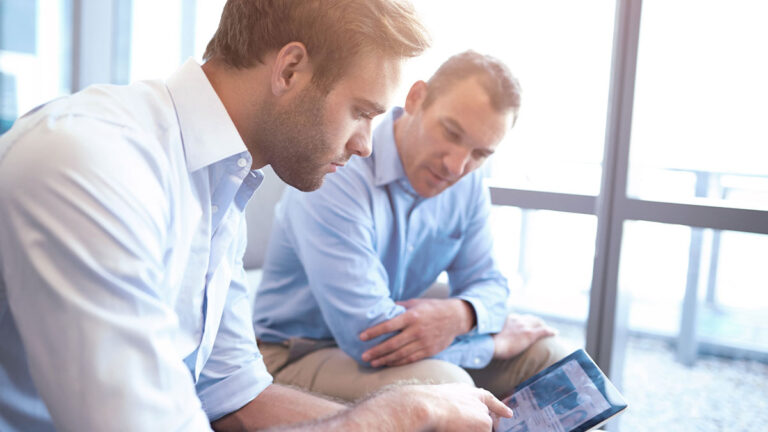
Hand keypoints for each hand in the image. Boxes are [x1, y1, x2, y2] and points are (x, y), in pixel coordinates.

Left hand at [359, 298, 474, 366]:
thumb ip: (399, 307)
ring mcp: (423, 342)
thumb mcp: (415, 303)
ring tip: (372, 362)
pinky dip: (398, 362)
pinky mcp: (429, 351)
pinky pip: (410, 359)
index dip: (374, 332)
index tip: (361, 337)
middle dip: (376, 351)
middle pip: (393, 344)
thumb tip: (381, 309)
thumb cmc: (432, 308)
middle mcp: (417, 331)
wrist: (455, 317)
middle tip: (363, 356)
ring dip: (385, 360)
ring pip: (400, 354)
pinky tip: (388, 363)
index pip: (389, 325)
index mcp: (412, 316)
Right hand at [389, 383, 513, 431]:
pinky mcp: (485, 425)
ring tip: (451, 425)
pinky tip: (455, 429)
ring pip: (483, 429)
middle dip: (480, 426)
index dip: (499, 407)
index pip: (489, 399)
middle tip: (459, 425)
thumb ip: (461, 406)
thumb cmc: (426, 404)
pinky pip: (482, 431)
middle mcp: (478, 401)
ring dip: (470, 429)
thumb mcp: (446, 401)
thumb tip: (470, 419)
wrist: (427, 405)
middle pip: (486, 420)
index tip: (509, 413)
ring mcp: (483, 413)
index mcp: (468, 392)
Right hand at [492, 314, 556, 358]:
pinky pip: (544, 331)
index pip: (519, 318)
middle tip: (540, 327)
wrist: (490, 344)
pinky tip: (555, 333)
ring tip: (547, 330)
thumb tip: (490, 341)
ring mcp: (524, 327)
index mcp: (507, 320)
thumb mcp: (490, 336)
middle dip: (536, 322)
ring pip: (538, 323)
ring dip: (543, 326)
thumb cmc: (487, 343)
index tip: (525, 325)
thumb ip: (493, 335)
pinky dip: (550, 331)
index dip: (524, 321)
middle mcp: (516, 320)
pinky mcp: (529, 334)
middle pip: (530, 318)